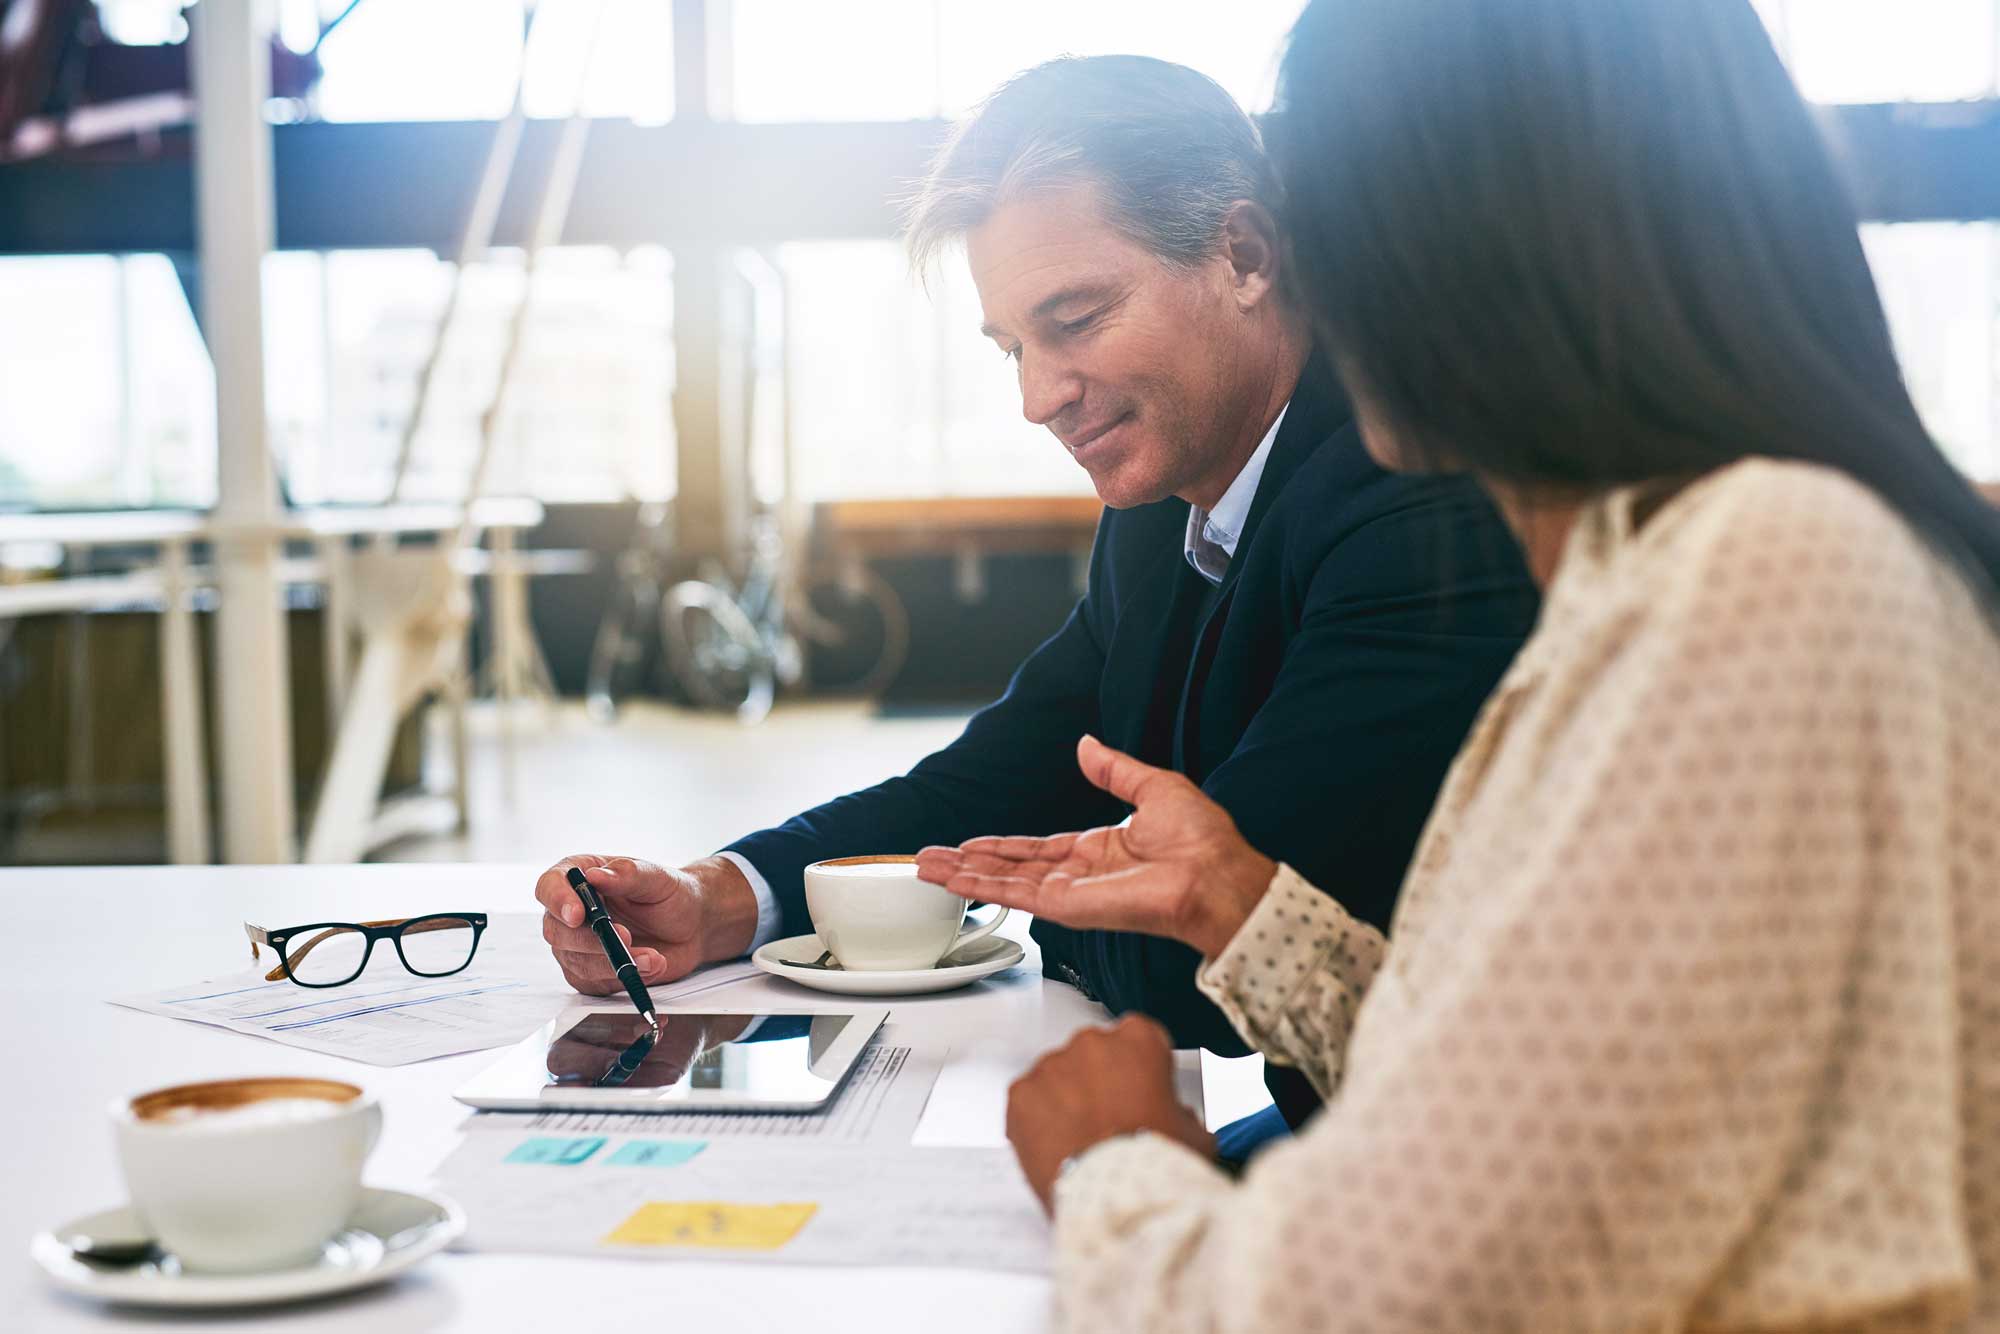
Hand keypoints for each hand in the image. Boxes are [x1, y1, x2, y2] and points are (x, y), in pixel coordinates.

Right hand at [534, 854, 759, 992]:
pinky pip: (593, 983)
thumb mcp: (656, 878)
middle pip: (557, 930)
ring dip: (613, 963)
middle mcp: (572, 912)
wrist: (691, 927)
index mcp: (580, 877)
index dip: (558, 900)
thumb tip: (596, 876)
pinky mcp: (591, 972)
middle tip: (625, 938)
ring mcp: (578, 945)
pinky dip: (622, 979)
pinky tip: (650, 967)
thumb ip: (628, 874)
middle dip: (590, 940)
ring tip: (652, 957)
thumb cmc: (670, 895)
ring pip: (575, 961)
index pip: (550, 886)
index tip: (577, 914)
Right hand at [915, 736, 1276, 957]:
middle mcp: (1080, 875)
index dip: (1000, 845)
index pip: (1037, 849)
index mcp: (1100, 849)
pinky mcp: (1070, 907)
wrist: (1217, 875)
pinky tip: (955, 880)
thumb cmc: (1202, 840)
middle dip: (967, 863)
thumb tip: (1087, 744)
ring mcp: (1072, 894)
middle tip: (928, 859)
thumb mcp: (1154, 787)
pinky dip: (983, 886)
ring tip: (924, 869)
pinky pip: (1018, 895)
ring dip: (963, 875)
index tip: (969, 844)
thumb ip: (1114, 769)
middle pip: (1010, 868)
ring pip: (1005, 883)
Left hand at [1007, 1015, 1213, 1211]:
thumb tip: (1177, 1119)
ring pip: (1057, 1076)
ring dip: (1066, 1099)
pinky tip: (1055, 1145)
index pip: (1137, 1037)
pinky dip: (1035, 1118)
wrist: (1114, 1199)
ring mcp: (1052, 1066)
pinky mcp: (1021, 1094)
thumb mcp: (1195, 1136)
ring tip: (1081, 1139)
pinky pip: (1027, 1099)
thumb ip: (1183, 1113)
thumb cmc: (1152, 1165)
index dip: (1139, 1068)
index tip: (1139, 1088)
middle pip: (1093, 1055)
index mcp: (1138, 1040)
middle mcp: (1092, 1043)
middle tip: (1109, 1121)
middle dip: (1099, 1082)